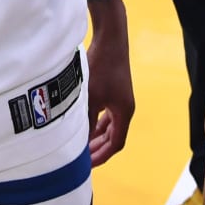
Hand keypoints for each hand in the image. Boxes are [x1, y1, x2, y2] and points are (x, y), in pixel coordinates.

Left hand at [85, 21, 133, 165]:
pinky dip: (97, 123)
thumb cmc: (101, 67)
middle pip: (114, 137)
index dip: (101, 156)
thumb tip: (78, 142)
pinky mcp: (114, 90)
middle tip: (81, 160)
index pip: (116, 144)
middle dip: (98, 149)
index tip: (87, 166)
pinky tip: (84, 124)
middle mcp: (125, 108)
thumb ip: (85, 121)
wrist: (110, 39)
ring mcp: (120, 99)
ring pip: (110, 126)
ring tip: (81, 146)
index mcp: (124, 112)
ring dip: (97, 136)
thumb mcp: (90, 97)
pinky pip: (107, 114)